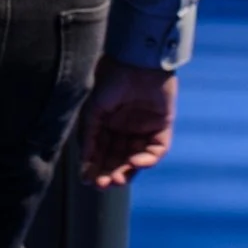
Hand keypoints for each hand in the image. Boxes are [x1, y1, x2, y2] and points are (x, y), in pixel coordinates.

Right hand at [78, 56, 177, 186]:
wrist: (136, 63)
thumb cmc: (109, 81)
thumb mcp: (92, 110)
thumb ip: (89, 136)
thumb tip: (85, 162)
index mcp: (106, 124)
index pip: (101, 151)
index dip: (95, 167)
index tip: (88, 182)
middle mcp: (125, 129)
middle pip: (118, 158)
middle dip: (109, 172)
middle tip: (102, 185)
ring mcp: (144, 129)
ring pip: (136, 157)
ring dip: (127, 170)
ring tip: (117, 180)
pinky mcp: (162, 128)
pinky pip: (157, 149)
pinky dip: (148, 158)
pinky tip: (136, 162)